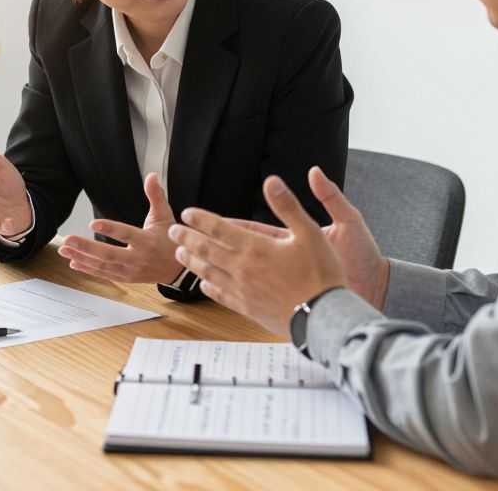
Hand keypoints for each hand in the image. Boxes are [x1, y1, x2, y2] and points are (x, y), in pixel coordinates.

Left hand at [57, 173, 181, 283]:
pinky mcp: (126, 278)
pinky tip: (73, 261)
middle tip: (67, 240)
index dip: (110, 229)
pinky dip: (88, 269)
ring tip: (64, 249)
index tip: (92, 223)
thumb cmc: (168, 239)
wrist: (177, 269)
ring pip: (103, 266)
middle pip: (109, 255)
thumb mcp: (165, 215)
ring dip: (81, 258)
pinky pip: (104, 274)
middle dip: (86, 247)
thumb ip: (155, 196)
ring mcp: (131, 271)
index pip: (126, 234)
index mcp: (148, 241)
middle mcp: (138, 259)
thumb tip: (152, 175)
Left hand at [169, 168, 368, 335]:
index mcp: (256, 247)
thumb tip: (272, 181)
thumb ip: (288, 206)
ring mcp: (243, 290)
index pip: (219, 228)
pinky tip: (203, 284)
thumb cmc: (321, 273)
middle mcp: (243, 268)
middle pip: (206, 249)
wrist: (324, 316)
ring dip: (191, 261)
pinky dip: (208, 288)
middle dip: (187, 238)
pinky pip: (220, 296)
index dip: (200, 219)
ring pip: (208, 272)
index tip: (187, 213)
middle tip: (173, 232)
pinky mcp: (247, 308)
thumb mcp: (310, 233)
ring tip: (180, 253)